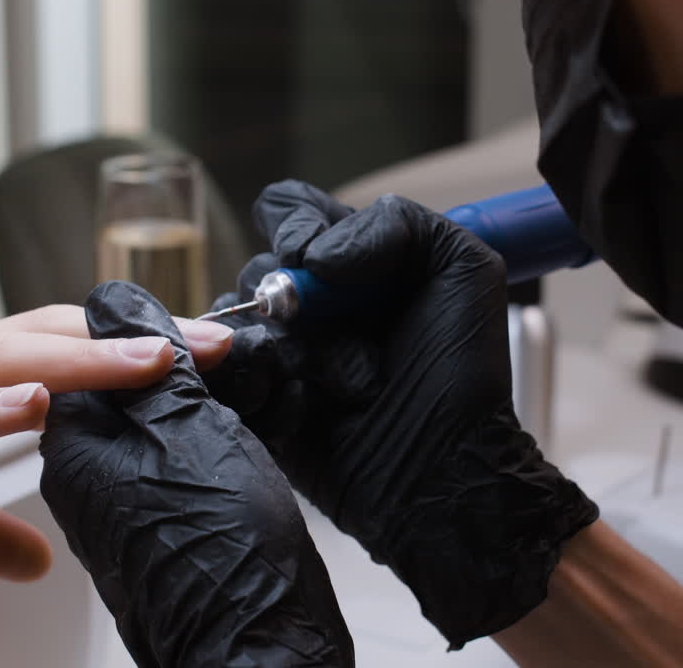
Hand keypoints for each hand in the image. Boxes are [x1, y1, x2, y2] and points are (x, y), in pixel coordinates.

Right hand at [0, 292, 235, 666]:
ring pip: (7, 360)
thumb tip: (40, 562)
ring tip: (156, 358)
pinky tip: (33, 400)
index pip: (59, 352)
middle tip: (220, 343)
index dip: (128, 350)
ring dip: (84, 358)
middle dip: (137, 341)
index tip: (200, 356)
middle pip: (55, 341)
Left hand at [40, 282, 354, 666]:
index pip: (90, 357)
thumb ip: (152, 372)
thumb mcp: (187, 434)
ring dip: (186, 397)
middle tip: (226, 356)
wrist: (253, 641)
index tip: (207, 335)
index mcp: (75, 450)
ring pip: (143, 423)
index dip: (151, 335)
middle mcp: (83, 480)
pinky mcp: (147, 526)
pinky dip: (196, 436)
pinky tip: (231, 432)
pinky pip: (162, 459)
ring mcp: (115, 507)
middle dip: (171, 363)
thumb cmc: (222, 552)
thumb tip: (122, 313)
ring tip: (233, 385)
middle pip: (115, 389)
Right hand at [203, 181, 597, 646]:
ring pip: (233, 324)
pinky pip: (221, 377)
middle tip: (342, 341)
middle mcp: (307, 305)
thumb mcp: (460, 267)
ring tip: (339, 390)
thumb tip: (313, 257)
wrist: (444, 471)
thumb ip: (396, 223)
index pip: (289, 211)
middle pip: (256, 269)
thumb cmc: (461, 374)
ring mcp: (278, 355)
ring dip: (284, 352)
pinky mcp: (256, 404)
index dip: (295, 225)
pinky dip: (258, 388)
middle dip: (294, 304)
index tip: (318, 262)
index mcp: (349, 264)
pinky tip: (303, 409)